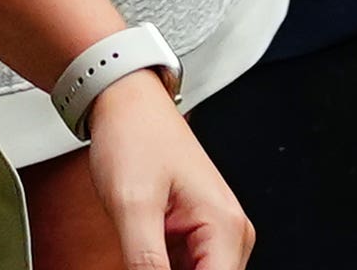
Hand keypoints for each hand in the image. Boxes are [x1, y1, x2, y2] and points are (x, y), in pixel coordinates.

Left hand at [80, 73, 256, 269]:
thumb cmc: (134, 136)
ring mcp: (215, 235)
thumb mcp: (132, 204)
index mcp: (225, 226)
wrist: (126, 103)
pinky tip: (140, 257)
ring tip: (136, 251)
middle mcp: (230, 234)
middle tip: (135, 258)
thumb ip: (145, 262)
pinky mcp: (196, 235)